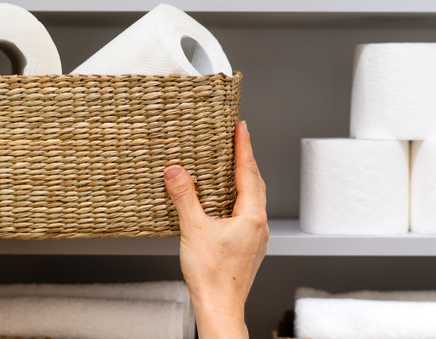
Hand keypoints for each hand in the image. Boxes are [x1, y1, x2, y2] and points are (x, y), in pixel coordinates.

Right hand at [164, 120, 268, 338]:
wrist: (220, 308)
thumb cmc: (211, 277)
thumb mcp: (193, 230)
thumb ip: (184, 198)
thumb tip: (176, 172)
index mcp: (251, 216)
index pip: (248, 172)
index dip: (244, 147)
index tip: (241, 128)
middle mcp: (259, 225)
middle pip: (255, 183)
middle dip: (246, 160)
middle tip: (238, 140)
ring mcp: (257, 238)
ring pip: (253, 199)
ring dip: (244, 180)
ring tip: (233, 166)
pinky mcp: (249, 248)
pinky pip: (248, 214)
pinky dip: (240, 199)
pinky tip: (227, 203)